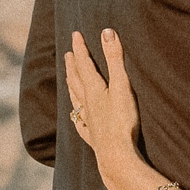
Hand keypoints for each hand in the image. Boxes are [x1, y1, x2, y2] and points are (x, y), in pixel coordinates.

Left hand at [64, 29, 148, 189]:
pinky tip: (75, 116)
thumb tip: (106, 32)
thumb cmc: (121, 121)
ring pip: (75, 100)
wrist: (116, 157)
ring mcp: (88, 121)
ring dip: (71, 86)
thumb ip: (114, 59)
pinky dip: (77, 115)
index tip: (75, 34)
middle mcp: (87, 104)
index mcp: (93, 90)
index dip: (80, 48)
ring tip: (68, 78)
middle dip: (73, 65)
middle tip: (67, 54)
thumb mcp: (121, 86)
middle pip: (76, 81)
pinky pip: (80, 123)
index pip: (84, 64)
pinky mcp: (93, 137)